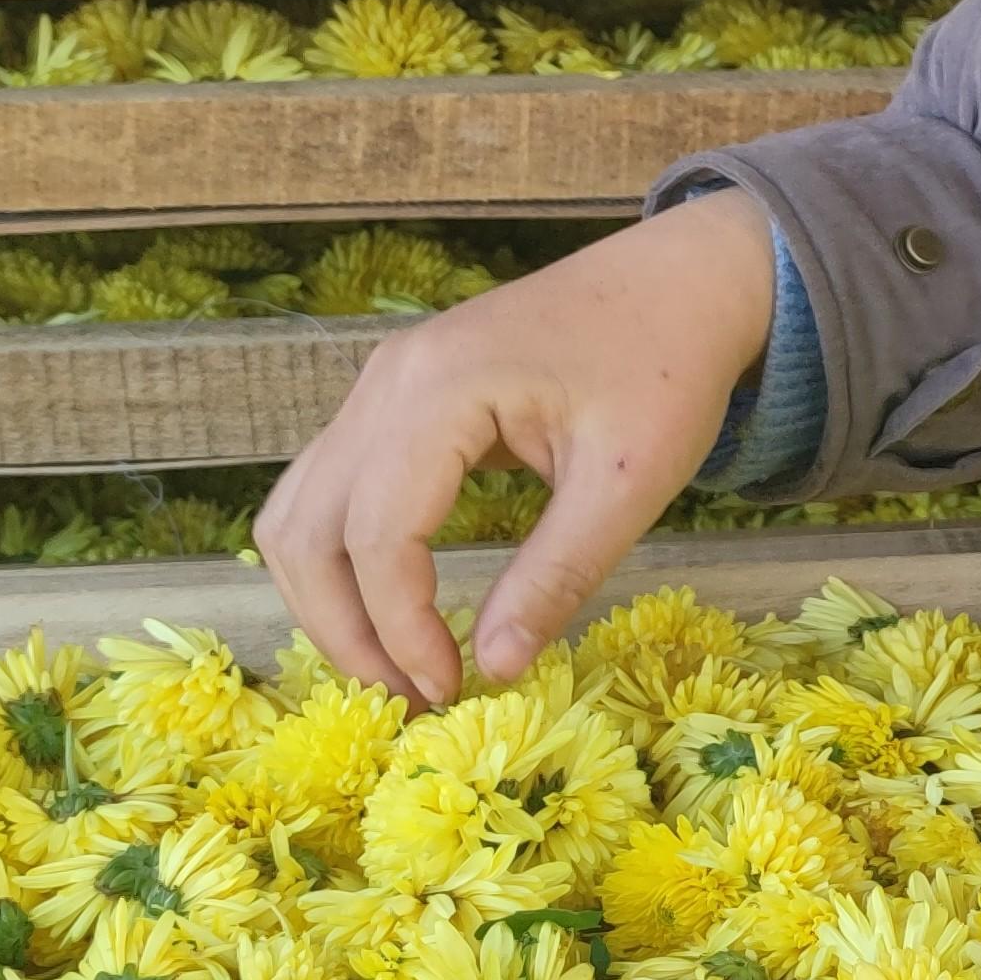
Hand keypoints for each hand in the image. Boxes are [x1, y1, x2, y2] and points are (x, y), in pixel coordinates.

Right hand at [259, 193, 783, 706]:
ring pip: (300, 510)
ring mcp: (380, 385)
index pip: (378, 534)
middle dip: (344, 628)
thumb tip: (495, 668)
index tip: (447, 689)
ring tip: (396, 666)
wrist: (681, 280)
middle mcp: (386, 381)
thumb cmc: (667, 369)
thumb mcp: (630, 483)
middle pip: (307, 528)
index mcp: (439, 390)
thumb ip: (559, 574)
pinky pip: (330, 489)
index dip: (399, 627)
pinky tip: (394, 609)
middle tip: (409, 698)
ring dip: (328, 599)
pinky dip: (342, 558)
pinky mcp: (393, 398)